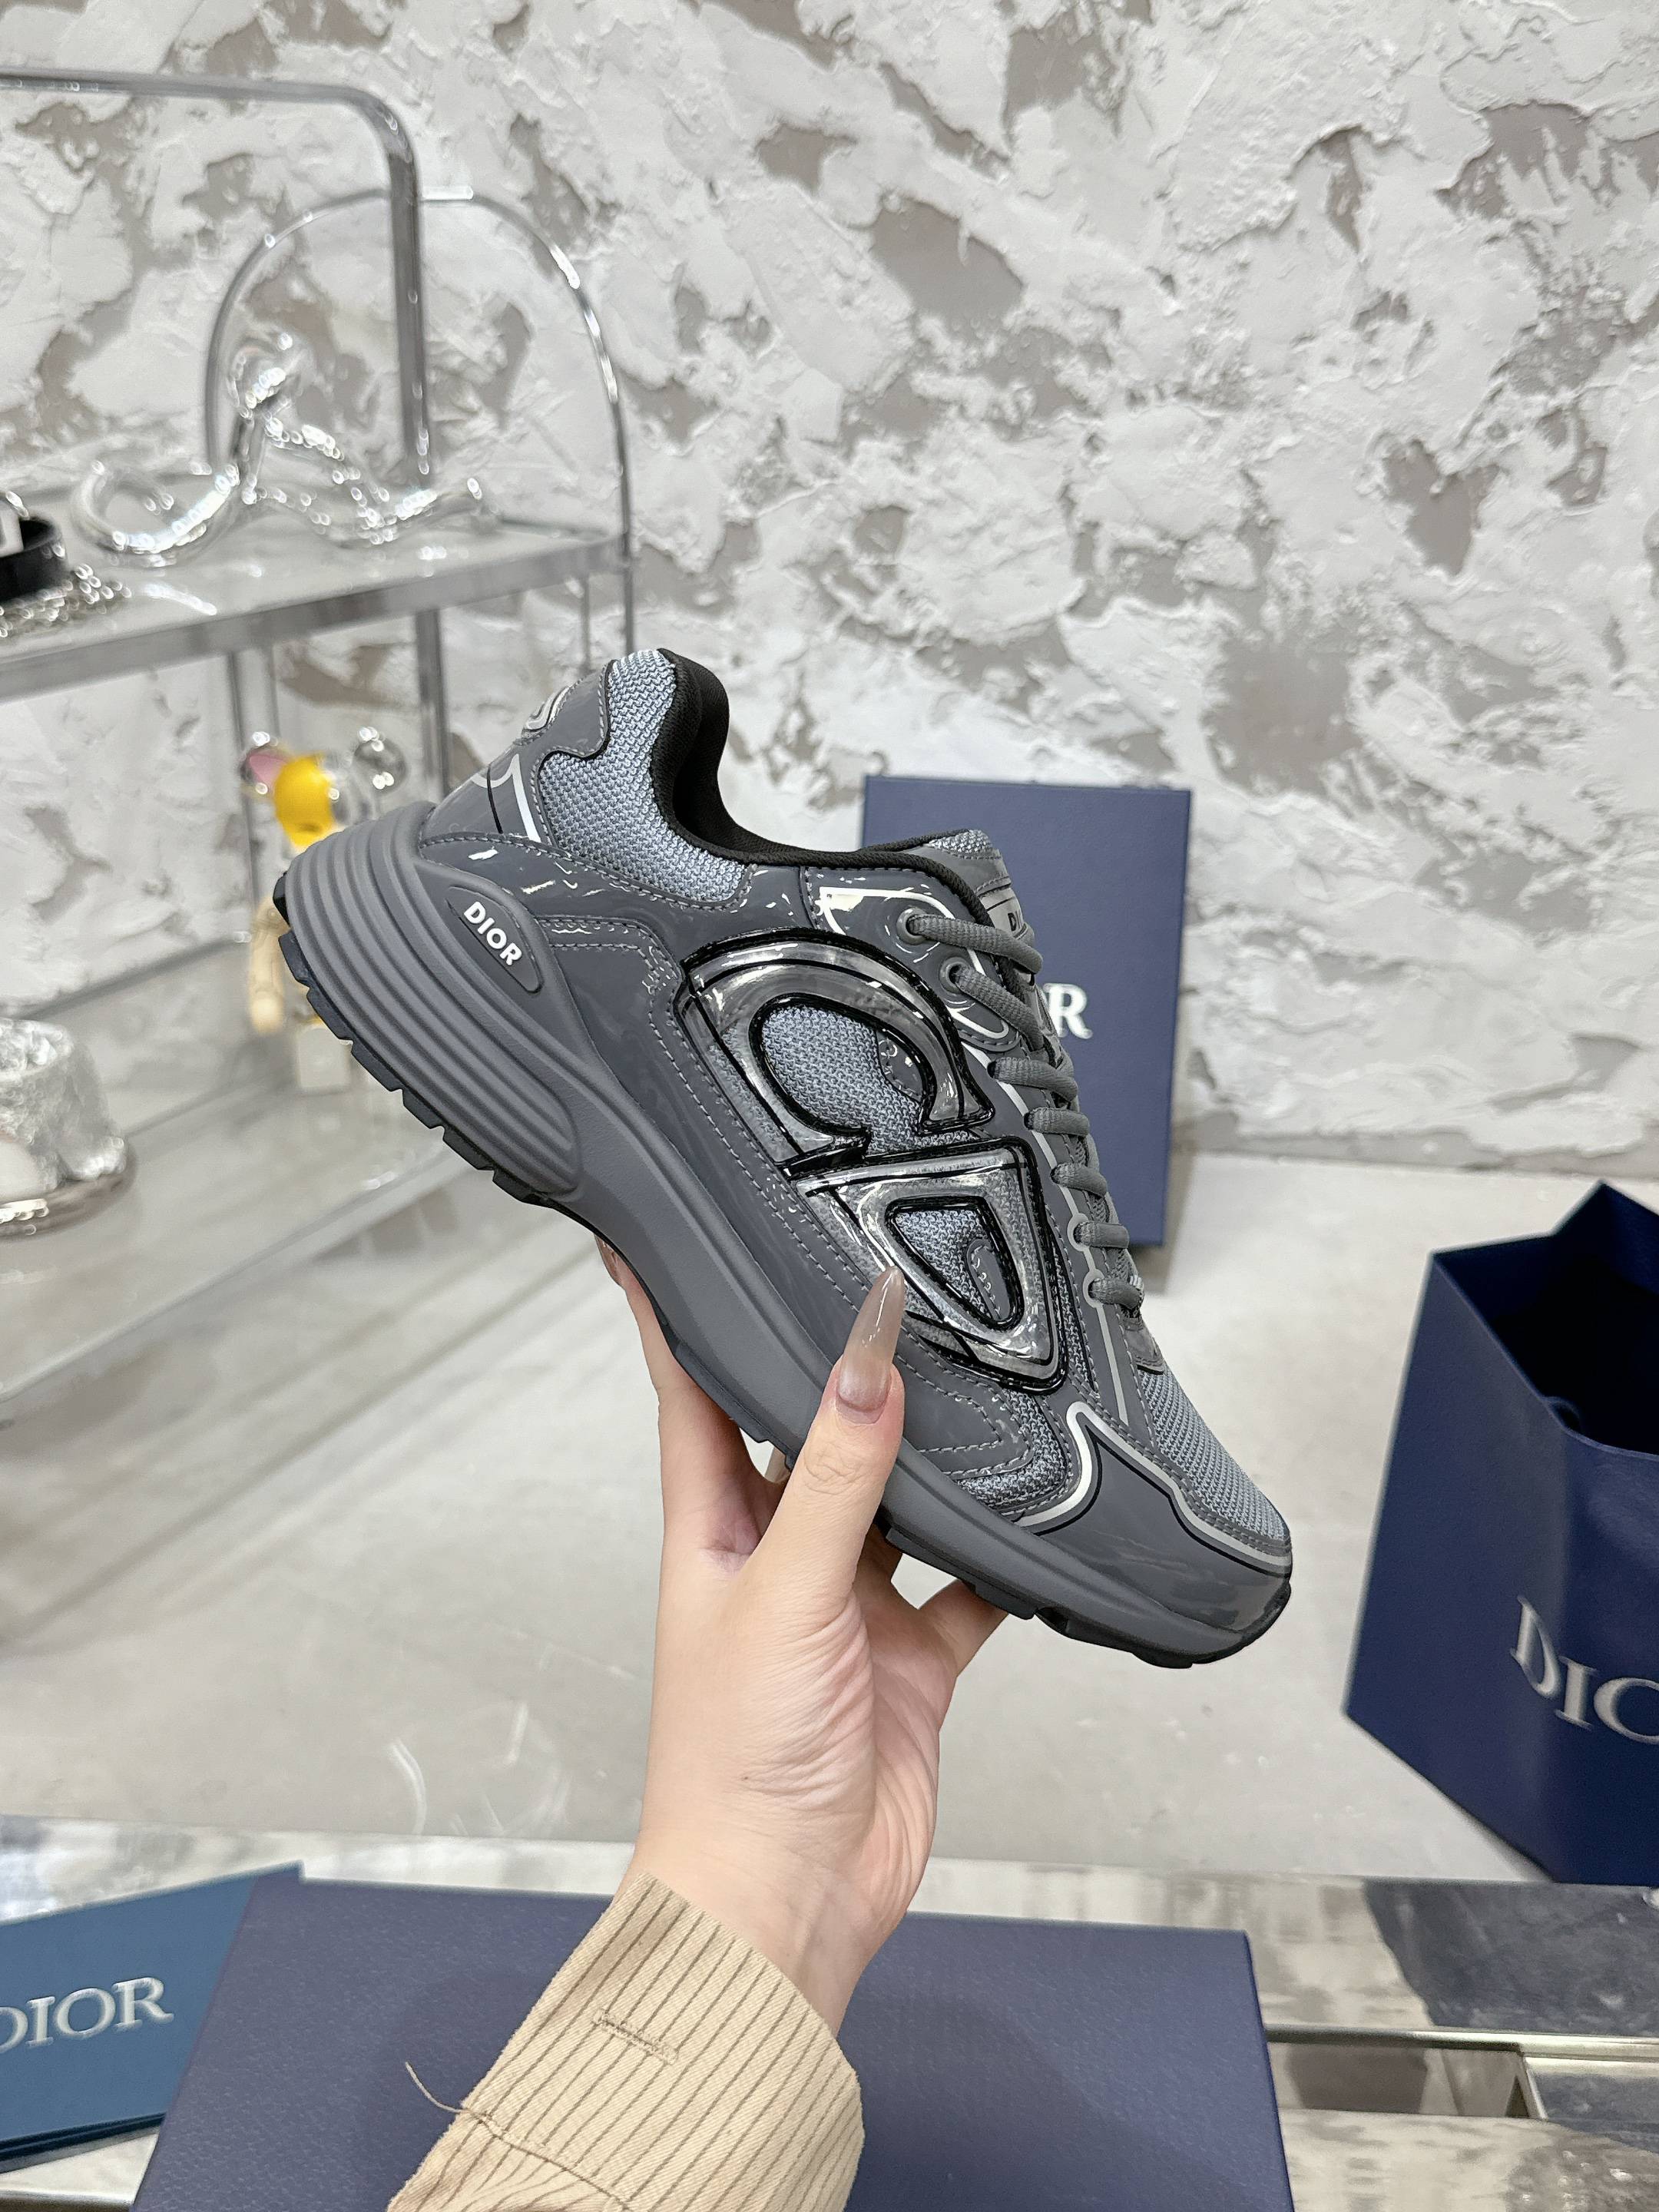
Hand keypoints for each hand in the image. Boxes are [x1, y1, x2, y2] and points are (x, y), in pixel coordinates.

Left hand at [600, 1247, 1003, 2029]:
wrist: (785, 1904)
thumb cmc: (734, 1764)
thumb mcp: (783, 1596)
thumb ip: (836, 1479)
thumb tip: (867, 1361)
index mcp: (712, 1528)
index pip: (690, 1392)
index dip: (677, 1314)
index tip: (668, 1235)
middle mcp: (778, 1554)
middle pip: (807, 1434)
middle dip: (837, 1370)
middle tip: (878, 1286)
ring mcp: (847, 1606)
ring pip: (894, 1502)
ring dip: (928, 1457)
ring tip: (974, 1378)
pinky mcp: (910, 1659)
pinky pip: (965, 1587)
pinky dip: (999, 1560)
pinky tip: (1033, 1518)